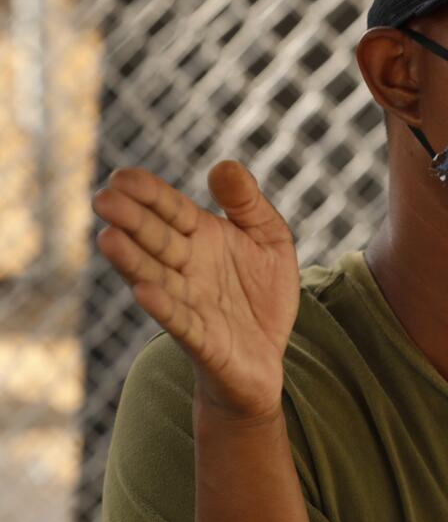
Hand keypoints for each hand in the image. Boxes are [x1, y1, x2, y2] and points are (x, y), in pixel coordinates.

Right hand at [92, 160, 299, 420]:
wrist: (268, 355)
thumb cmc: (263, 294)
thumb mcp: (270, 238)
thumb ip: (248, 203)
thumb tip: (224, 165)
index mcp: (203, 238)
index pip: (172, 210)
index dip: (150, 194)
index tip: (122, 176)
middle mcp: (188, 267)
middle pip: (156, 240)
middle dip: (132, 220)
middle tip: (103, 199)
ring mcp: (190, 302)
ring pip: (155, 278)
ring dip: (132, 261)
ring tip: (108, 239)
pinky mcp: (200, 338)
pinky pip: (179, 320)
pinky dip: (162, 306)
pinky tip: (143, 291)